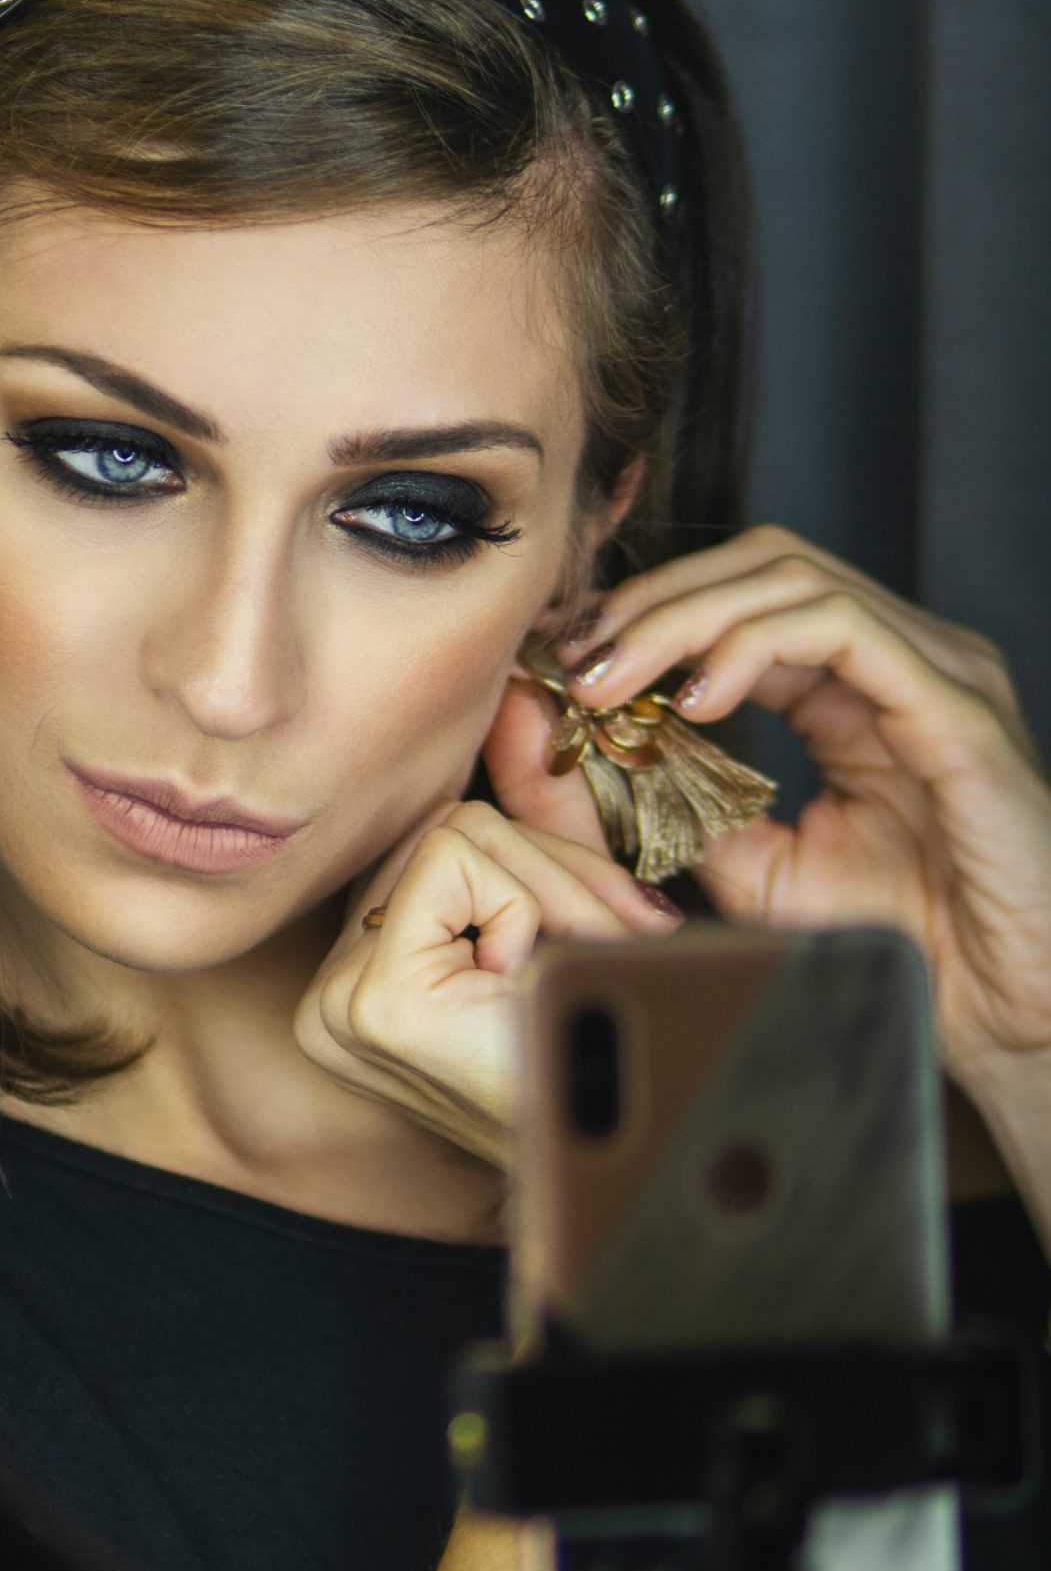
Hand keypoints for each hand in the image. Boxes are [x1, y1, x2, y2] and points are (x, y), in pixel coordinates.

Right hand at [291, 796, 680, 1164]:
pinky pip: (457, 858)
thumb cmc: (622, 1053)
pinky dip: (529, 907)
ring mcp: (338, 1000)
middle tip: (605, 955)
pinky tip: (533, 988)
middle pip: (448, 823)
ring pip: (457, 828)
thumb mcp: (572, 916)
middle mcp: (332, 990)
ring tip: (574, 979)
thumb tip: (520, 699)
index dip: (545, 867)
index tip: (607, 937)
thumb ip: (538, 819)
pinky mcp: (369, 1000)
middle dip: (553, 873)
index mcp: (368, 976)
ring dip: (554, 891)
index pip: (445, 836)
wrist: (643, 1162)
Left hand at [484, 525, 1050, 1107]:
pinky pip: (843, 629)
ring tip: (613, 676)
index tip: (566, 658)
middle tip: (574, 655)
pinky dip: (754, 647)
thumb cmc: (905, 943)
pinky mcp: (956, 705)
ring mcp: (934, 670)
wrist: (1010, 1007)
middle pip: (759, 563)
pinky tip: (697, 700)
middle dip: (653, 599)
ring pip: (792, 576)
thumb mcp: (759, 871)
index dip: (647, 613)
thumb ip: (685, 811)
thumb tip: (586, 761)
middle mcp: (898, 658)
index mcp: (854, 686)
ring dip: (684, 616)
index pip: (742, 596)